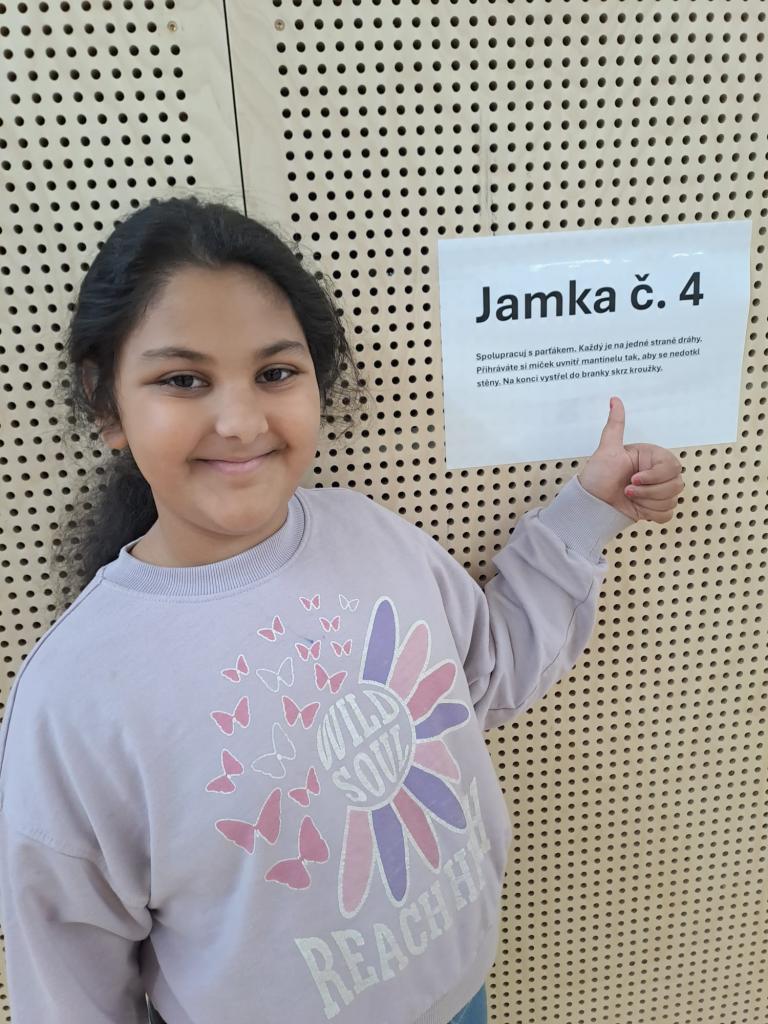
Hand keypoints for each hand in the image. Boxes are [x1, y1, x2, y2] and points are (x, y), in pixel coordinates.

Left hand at [578, 397, 683, 522]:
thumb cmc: (597, 476)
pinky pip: (667, 514)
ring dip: (647, 502)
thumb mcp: (607, 449)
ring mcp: (658, 491)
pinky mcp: (656, 508)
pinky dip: (650, 513)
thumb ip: (615, 424)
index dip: (654, 477)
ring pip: (672, 500)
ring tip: (630, 497)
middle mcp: (658, 474)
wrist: (592, 505)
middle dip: (648, 492)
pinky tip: (637, 507)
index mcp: (652, 458)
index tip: (634, 478)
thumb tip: (614, 400)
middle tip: (627, 489)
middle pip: (676, 485)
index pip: (672, 467)